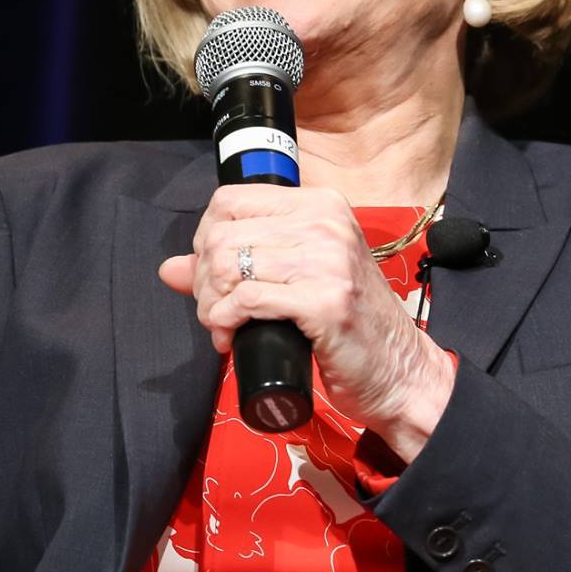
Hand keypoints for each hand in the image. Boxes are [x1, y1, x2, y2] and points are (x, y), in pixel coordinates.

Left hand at [157, 185, 453, 451]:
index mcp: (320, 205)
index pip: (229, 200)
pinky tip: (231, 338)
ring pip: (229, 266)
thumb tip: (169, 268)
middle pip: (222, 235)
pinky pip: (247, 299)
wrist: (400, 371)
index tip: (211, 276)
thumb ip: (236, 267)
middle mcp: (325, 223)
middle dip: (204, 280)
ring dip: (211, 305)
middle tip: (214, 311)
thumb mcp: (295, 280)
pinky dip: (225, 321)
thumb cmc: (347, 325)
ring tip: (222, 327)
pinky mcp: (325, 300)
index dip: (205, 239)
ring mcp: (328, 260)